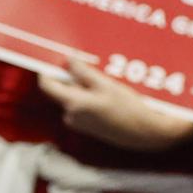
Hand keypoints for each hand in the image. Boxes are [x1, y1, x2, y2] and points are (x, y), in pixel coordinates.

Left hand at [38, 57, 192, 150]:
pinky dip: (91, 97)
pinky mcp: (88, 127)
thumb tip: (67, 61)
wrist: (145, 133)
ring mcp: (79, 123)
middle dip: (73, 76)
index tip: (60, 59)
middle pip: (61, 90)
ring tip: (105, 79)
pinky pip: (83, 106)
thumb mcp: (106, 85)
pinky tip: (109, 92)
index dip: (50, 70)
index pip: (46, 85)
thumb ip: (82, 73)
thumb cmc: (128, 108)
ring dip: (85, 86)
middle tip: (90, 65)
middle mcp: (70, 116)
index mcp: (72, 104)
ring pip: (74, 97)